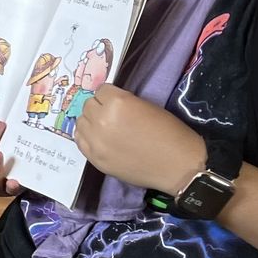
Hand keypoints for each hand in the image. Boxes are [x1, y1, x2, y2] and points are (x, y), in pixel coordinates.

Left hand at [73, 85, 205, 195]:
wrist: (178, 167)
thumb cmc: (171, 134)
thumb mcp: (148, 107)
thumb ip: (125, 103)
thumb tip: (109, 103)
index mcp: (118, 103)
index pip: (102, 90)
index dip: (111, 95)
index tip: (118, 102)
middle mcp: (102, 120)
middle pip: (88, 104)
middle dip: (100, 107)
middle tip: (113, 116)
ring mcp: (95, 141)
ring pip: (80, 122)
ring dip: (91, 122)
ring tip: (106, 128)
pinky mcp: (94, 158)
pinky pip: (79, 140)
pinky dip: (87, 137)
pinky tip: (99, 139)